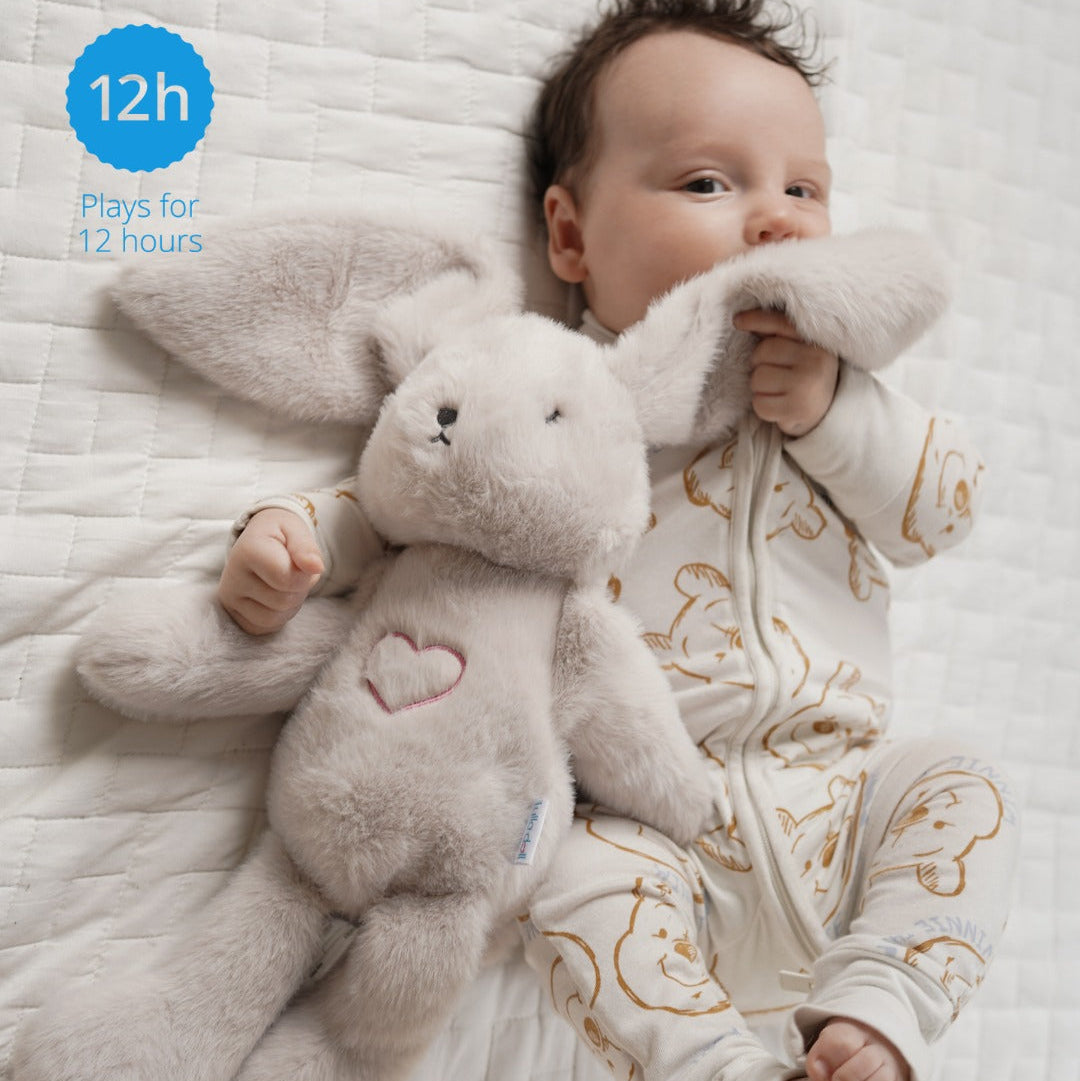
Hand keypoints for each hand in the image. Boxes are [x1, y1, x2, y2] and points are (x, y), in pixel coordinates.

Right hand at [218, 508, 323, 634]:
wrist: (258, 539)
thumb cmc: (280, 534)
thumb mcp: (296, 530)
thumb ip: (307, 548)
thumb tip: (317, 567)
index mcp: (248, 551)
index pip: (288, 580)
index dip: (303, 574)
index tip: (297, 560)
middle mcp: (232, 576)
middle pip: (284, 602)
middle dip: (298, 589)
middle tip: (291, 570)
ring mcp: (229, 597)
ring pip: (274, 619)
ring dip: (289, 604)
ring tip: (283, 582)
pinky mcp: (232, 612)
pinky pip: (264, 628)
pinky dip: (277, 616)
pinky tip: (274, 595)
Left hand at [735, 309, 839, 436]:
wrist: (825, 413)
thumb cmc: (805, 377)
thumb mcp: (799, 350)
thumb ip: (776, 334)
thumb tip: (742, 320)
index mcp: (818, 342)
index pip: (781, 324)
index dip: (756, 320)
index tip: (737, 321)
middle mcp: (816, 360)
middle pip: (762, 353)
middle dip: (760, 365)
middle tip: (776, 375)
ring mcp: (807, 384)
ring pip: (758, 378)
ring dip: (760, 388)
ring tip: (779, 392)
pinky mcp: (796, 409)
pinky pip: (759, 403)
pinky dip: (763, 407)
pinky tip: (779, 407)